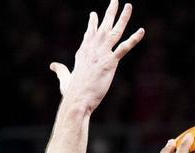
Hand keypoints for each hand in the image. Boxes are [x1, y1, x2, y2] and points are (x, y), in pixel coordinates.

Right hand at [50, 0, 143, 114]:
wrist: (77, 100)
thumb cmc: (71, 92)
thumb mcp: (65, 78)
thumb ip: (60, 70)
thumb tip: (53, 65)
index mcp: (82, 52)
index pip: (89, 33)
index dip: (92, 23)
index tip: (94, 14)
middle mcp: (92, 49)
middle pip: (102, 26)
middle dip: (109, 12)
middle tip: (115, 0)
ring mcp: (101, 54)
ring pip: (114, 31)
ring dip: (122, 17)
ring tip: (128, 5)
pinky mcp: (110, 62)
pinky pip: (124, 47)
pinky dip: (133, 39)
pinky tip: (141, 31)